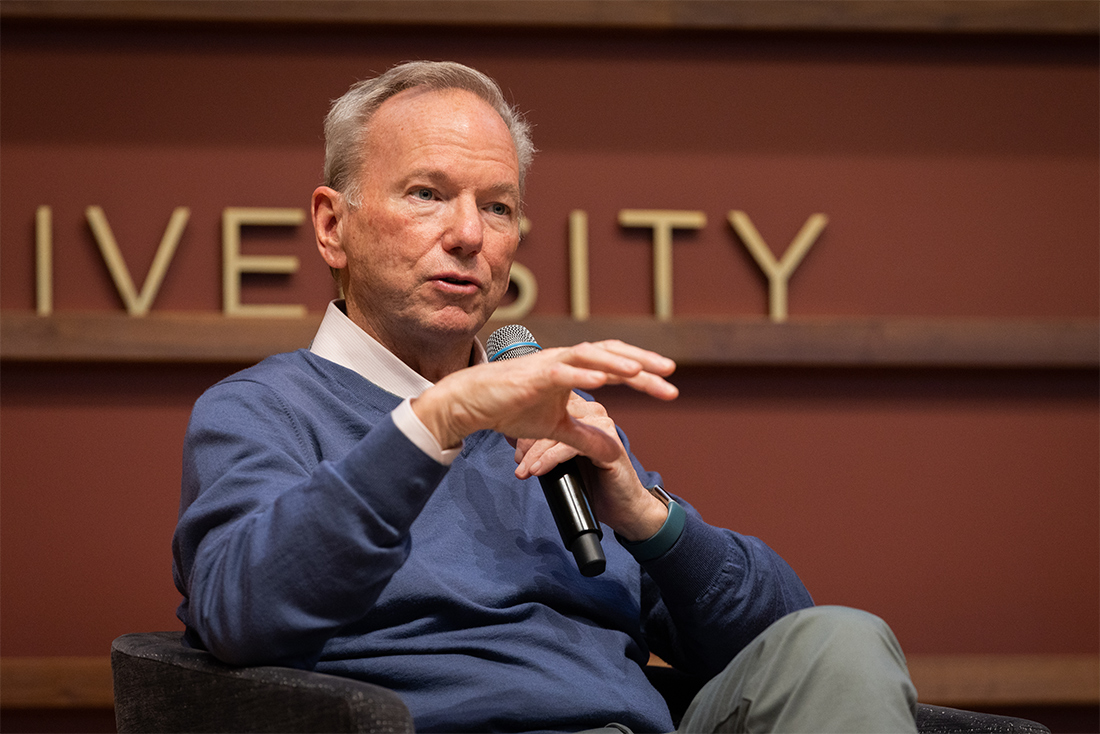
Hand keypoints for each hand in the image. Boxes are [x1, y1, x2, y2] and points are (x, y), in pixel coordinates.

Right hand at [411, 339, 676, 467]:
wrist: (471, 404)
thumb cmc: (509, 407)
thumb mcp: (556, 428)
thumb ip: (585, 437)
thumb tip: (614, 449)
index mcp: (573, 369)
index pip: (616, 366)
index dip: (644, 376)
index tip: (670, 389)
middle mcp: (565, 360)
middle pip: (611, 353)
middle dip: (642, 362)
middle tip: (671, 373)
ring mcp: (549, 364)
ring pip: (589, 356)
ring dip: (616, 362)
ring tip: (642, 372)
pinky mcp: (532, 375)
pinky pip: (561, 371)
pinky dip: (583, 374)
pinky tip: (603, 380)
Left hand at [513, 393, 669, 540]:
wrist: (624, 508)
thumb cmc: (594, 484)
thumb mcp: (563, 461)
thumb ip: (545, 446)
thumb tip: (514, 438)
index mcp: (584, 412)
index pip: (550, 407)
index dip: (528, 425)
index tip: (513, 447)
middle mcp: (595, 414)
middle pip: (552, 417)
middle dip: (529, 440)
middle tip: (517, 461)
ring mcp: (603, 428)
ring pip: (559, 431)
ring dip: (536, 452)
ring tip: (523, 470)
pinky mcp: (608, 446)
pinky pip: (571, 447)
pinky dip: (550, 459)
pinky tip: (537, 470)